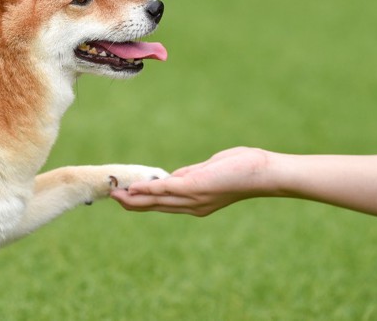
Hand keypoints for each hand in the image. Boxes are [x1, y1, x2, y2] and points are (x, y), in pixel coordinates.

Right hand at [111, 147, 273, 215]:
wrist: (264, 173)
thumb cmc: (243, 168)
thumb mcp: (210, 172)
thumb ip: (190, 175)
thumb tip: (171, 176)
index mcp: (197, 203)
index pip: (165, 204)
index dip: (144, 201)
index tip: (126, 196)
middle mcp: (193, 206)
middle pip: (156, 207)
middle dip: (133, 203)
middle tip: (112, 197)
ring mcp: (194, 198)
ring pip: (157, 201)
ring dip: (134, 198)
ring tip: (116, 194)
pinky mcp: (195, 187)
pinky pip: (165, 189)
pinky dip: (147, 189)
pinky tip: (133, 188)